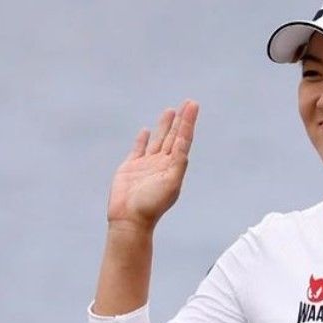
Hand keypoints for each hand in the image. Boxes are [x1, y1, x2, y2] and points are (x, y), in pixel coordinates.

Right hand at [106, 99, 199, 229]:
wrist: (130, 219)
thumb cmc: (151, 204)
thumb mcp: (170, 183)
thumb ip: (178, 163)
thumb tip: (183, 145)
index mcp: (174, 167)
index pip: (183, 140)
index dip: (188, 122)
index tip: (193, 105)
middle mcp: (162, 164)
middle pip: (174, 137)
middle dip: (181, 121)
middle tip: (189, 103)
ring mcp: (147, 165)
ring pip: (158, 140)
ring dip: (165, 126)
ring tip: (170, 111)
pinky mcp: (131, 168)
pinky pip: (138, 149)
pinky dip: (143, 140)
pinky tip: (146, 131)